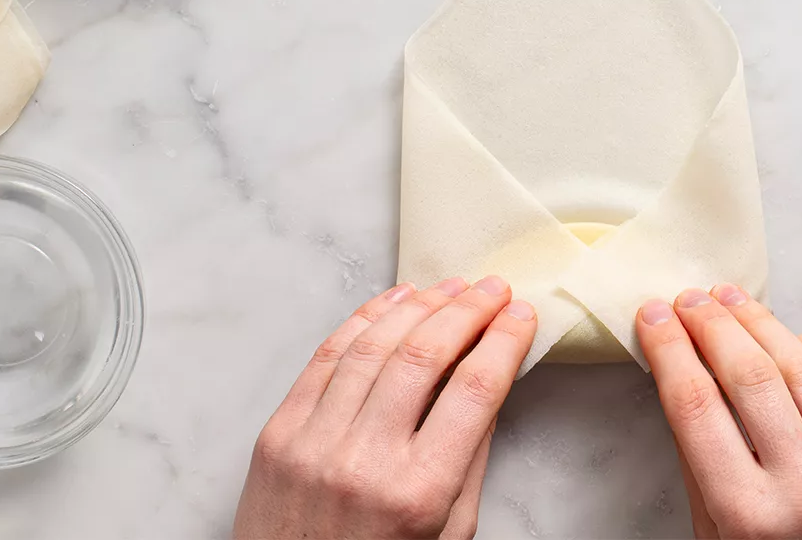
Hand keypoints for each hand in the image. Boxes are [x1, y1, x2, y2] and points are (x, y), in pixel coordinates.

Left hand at [233, 277, 535, 539]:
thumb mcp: (448, 534)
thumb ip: (470, 461)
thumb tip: (490, 384)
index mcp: (417, 492)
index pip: (474, 391)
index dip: (503, 342)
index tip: (522, 316)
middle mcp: (364, 461)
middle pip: (426, 356)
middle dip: (467, 312)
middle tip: (493, 289)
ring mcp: (314, 442)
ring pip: (374, 346)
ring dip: (419, 306)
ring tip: (451, 287)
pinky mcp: (279, 433)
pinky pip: (326, 358)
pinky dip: (364, 319)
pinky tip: (394, 300)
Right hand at [637, 286, 801, 539]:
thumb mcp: (720, 539)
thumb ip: (701, 467)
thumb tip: (679, 378)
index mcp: (749, 517)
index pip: (695, 405)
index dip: (669, 350)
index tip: (652, 318)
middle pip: (747, 376)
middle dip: (711, 325)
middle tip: (689, 299)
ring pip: (801, 368)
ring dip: (761, 323)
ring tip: (732, 300)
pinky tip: (792, 335)